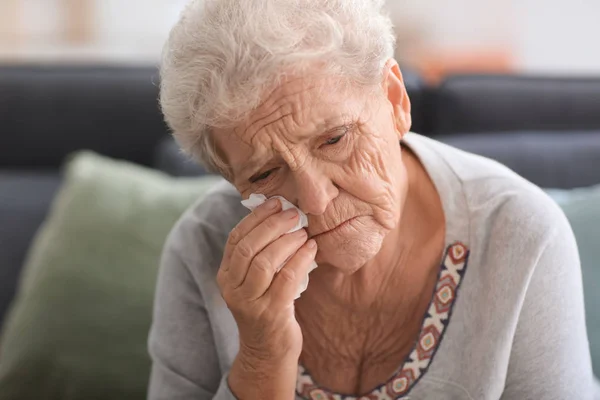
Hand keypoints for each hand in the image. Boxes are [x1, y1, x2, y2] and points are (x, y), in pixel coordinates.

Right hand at [217, 198, 316, 398]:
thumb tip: (281, 216)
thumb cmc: (267, 308)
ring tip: (303, 231)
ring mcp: (250, 304)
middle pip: (248, 248)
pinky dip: (300, 259)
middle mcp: (232, 289)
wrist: (268, 352)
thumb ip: (260, 254)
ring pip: (265, 263)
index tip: (275, 202)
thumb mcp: (255, 281)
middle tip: (293, 213)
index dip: (255, 218)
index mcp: (226, 276)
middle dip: (272, 226)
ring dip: (287, 242)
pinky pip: (286, 280)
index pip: (236, 239)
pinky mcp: (271, 315)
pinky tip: (312, 249)